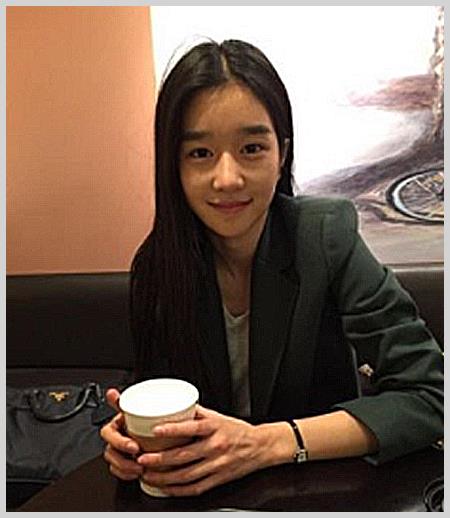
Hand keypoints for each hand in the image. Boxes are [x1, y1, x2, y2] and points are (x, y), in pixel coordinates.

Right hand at [100, 388, 143, 480]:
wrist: (150, 428)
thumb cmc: (140, 416)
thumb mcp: (133, 407)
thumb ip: (122, 402)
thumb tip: (110, 392)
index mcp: (114, 426)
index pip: (108, 434)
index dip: (119, 442)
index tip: (134, 446)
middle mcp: (115, 439)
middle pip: (110, 452)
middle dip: (123, 459)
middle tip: (139, 458)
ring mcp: (118, 452)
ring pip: (114, 464)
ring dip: (126, 468)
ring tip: (140, 468)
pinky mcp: (123, 462)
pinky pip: (119, 472)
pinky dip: (127, 474)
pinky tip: (137, 474)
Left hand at [136, 405, 271, 495]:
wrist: (260, 446)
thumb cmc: (238, 430)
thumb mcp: (218, 416)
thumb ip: (197, 413)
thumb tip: (176, 407)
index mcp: (215, 428)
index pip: (191, 428)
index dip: (172, 430)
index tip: (155, 430)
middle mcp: (215, 447)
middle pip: (183, 456)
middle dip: (159, 460)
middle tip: (142, 459)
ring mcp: (217, 465)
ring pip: (186, 476)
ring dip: (164, 478)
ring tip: (148, 475)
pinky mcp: (218, 479)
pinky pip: (195, 488)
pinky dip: (178, 490)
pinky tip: (165, 488)